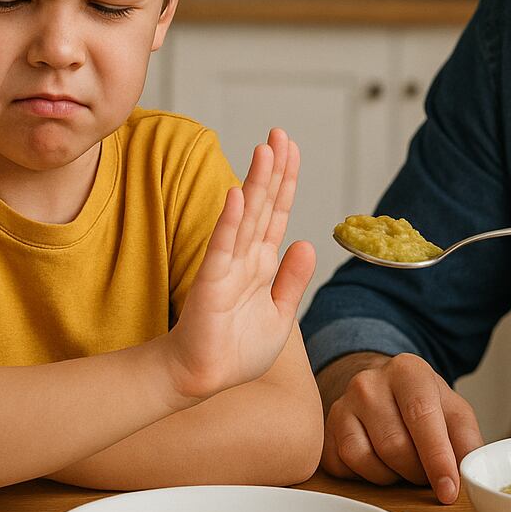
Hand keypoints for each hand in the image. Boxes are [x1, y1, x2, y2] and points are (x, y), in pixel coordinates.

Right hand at [165, 128, 315, 400]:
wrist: (204, 378)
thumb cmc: (237, 350)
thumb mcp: (280, 315)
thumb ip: (292, 279)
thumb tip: (306, 242)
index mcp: (263, 263)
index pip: (277, 214)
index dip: (286, 182)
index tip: (292, 149)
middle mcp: (245, 257)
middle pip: (264, 204)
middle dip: (273, 169)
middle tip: (280, 133)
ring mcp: (228, 266)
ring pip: (246, 216)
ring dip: (256, 183)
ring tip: (265, 149)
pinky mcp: (211, 282)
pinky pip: (223, 246)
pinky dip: (231, 220)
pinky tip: (238, 193)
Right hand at [319, 352, 483, 504]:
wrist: (382, 389)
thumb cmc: (422, 404)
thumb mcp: (453, 412)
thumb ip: (466, 440)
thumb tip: (469, 473)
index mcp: (407, 371)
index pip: (422, 416)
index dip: (437, 458)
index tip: (448, 490)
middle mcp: (368, 383)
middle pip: (395, 446)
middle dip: (418, 472)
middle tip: (428, 474)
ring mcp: (342, 406)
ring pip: (366, 460)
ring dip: (392, 476)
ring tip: (404, 465)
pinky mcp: (325, 431)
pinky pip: (345, 469)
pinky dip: (367, 477)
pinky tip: (380, 463)